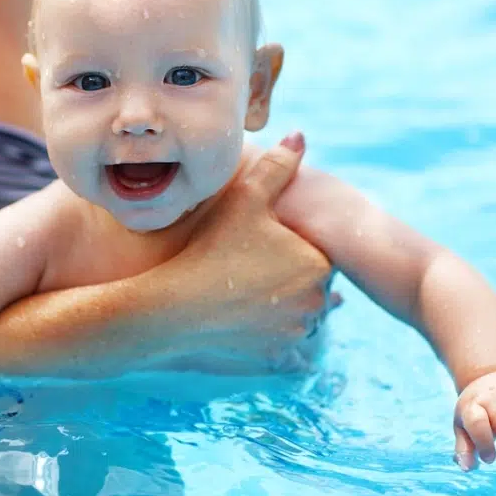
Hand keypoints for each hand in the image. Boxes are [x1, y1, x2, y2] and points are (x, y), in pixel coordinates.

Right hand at [155, 132, 338, 373]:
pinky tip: (266, 329)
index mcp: (318, 264)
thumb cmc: (210, 248)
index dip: (299, 246)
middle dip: (297, 278)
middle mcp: (316, 303)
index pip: (322, 252)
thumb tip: (299, 136)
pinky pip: (292, 354)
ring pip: (303, 317)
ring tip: (258, 295)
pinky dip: (283, 344)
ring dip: (290, 309)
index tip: (274, 243)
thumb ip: (277, 167)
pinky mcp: (276, 359)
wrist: (174, 308)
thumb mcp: (245, 200)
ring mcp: (297, 335)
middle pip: (314, 286)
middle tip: (263, 268)